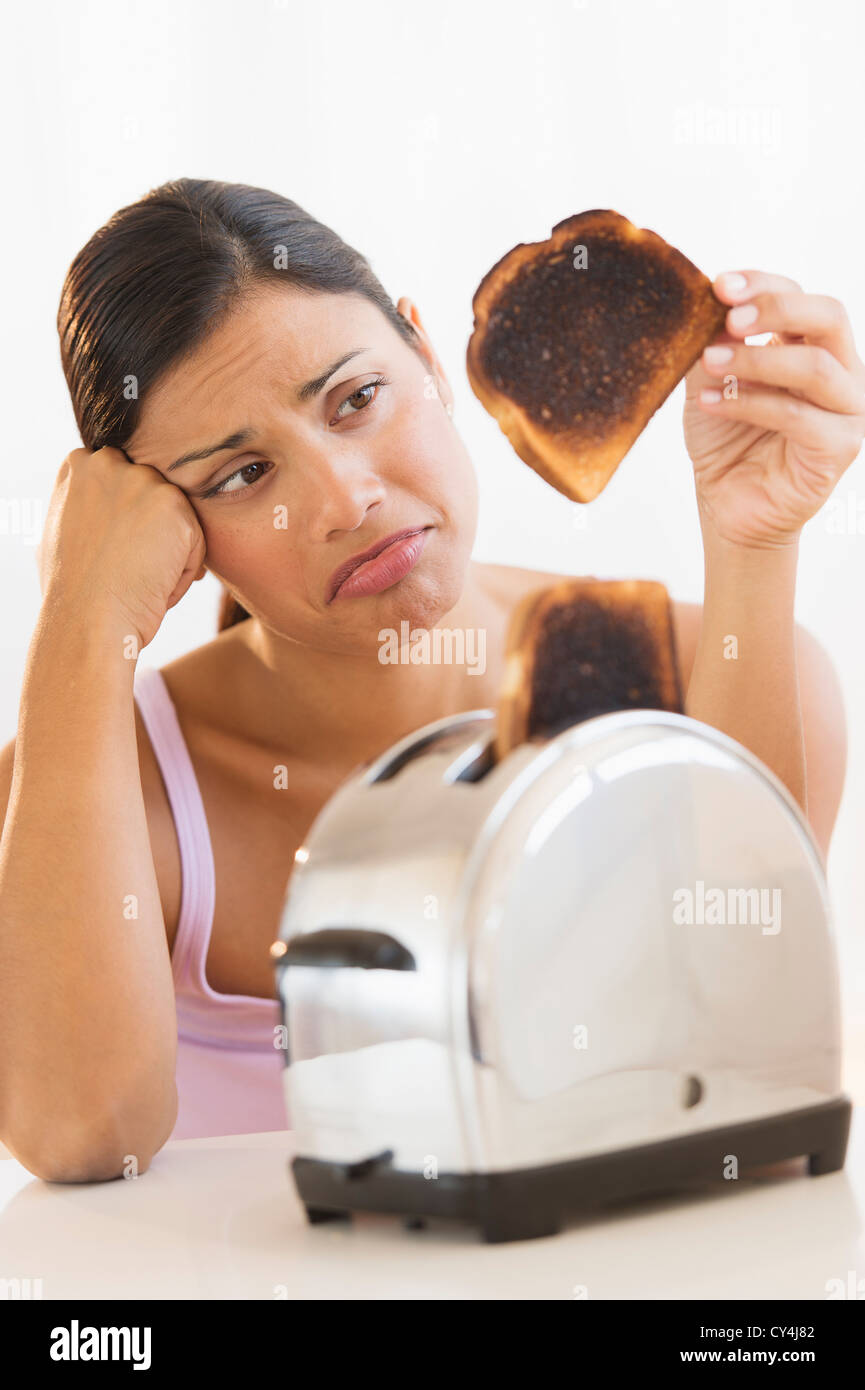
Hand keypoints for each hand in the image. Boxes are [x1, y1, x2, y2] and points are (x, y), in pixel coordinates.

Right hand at [38, 447, 207, 648]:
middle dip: (153, 534)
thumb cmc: (70, 590)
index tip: (116, 553)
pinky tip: (155, 587)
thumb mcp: (60, 532)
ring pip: (177, 519)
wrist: (87, 619)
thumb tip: (87, 504)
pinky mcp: (174, 506)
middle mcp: (109, 462)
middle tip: (133, 572)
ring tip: (141, 582)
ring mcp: (142, 481)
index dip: (127, 523)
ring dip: (169, 553)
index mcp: (79, 465)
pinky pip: (195, 540)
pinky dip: (183, 570)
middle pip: (154, 497)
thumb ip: (82, 505)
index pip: (125, 483)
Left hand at [682, 270, 864, 548]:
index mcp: (814, 346)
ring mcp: (848, 409)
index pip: (800, 296)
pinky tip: (709, 402)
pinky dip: (750, 404)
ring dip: (757, 359)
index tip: (719, 285)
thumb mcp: (710, 380)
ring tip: (710, 362)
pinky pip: (798, 416)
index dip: (762, 284)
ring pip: (814, 366)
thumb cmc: (725, 441)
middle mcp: (841, 371)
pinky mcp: (840, 448)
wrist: (726, 506)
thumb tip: (708, 301)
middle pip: (828, 317)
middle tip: (729, 316)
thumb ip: (715, 342)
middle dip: (776, 308)